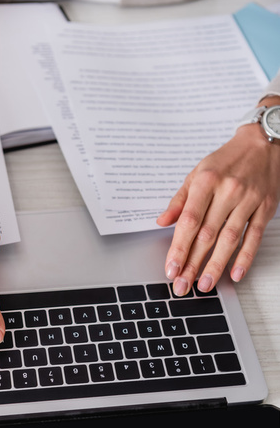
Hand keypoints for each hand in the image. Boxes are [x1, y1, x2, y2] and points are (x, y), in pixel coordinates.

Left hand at [157, 112, 279, 295]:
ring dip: (216, 265)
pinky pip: (254, 236)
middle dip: (193, 263)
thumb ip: (180, 200)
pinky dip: (245, 257)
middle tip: (182, 285)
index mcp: (206, 182)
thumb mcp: (197, 173)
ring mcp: (248, 200)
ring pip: (230, 239)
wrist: (263, 142)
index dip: (179, 247)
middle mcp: (227, 191)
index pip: (189, 221)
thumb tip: (162, 221)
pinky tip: (235, 273)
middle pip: (207, 234)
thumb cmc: (227, 160)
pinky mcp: (266, 207)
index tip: (171, 268)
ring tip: (204, 285)